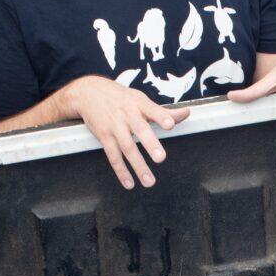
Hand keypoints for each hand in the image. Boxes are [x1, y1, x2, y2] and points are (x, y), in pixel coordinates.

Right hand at [66, 76, 189, 190]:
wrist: (88, 93)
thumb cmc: (121, 98)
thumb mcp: (141, 99)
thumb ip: (164, 111)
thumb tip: (187, 113)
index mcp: (139, 104)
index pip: (152, 109)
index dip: (161, 117)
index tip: (170, 125)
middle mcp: (127, 114)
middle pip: (140, 130)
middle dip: (150, 144)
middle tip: (161, 158)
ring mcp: (115, 126)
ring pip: (127, 147)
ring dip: (138, 166)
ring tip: (149, 181)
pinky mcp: (104, 136)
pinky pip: (113, 156)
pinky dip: (121, 171)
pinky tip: (129, 183)